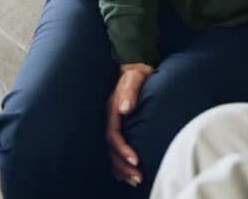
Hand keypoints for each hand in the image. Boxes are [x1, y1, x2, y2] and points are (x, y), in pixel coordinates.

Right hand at [106, 62, 153, 186]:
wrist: (134, 68)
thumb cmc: (137, 73)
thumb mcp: (135, 77)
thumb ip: (130, 90)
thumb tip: (126, 108)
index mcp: (111, 109)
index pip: (114, 136)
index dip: (123, 150)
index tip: (136, 161)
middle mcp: (108, 119)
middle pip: (111, 149)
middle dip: (123, 166)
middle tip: (138, 178)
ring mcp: (111, 124)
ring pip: (111, 152)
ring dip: (121, 169)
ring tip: (135, 180)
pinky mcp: (116, 127)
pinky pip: (114, 149)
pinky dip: (119, 164)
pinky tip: (127, 174)